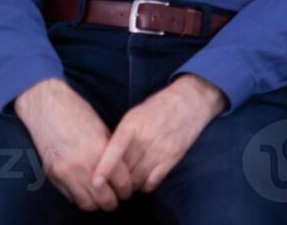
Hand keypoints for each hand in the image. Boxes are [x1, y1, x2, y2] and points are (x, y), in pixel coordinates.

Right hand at [14, 78, 127, 211]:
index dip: (128, 188)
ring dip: (99, 204)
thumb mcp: (101, 130)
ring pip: (88, 203)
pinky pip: (72, 198)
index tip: (129, 190)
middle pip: (105, 198)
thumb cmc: (78, 113)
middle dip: (115, 200)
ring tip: (105, 200)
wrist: (47, 108)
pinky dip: (82, 200)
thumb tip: (121, 170)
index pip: (121, 181)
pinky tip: (88, 194)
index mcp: (99, 151)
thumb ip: (110, 152)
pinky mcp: (54, 177)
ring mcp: (66, 174)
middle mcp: (82, 166)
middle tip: (119, 197)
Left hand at [92, 74, 225, 193]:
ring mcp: (161, 149)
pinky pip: (154, 180)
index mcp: (132, 125)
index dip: (104, 168)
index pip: (114, 150)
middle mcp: (145, 139)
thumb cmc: (158, 107)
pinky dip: (145, 186)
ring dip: (129, 186)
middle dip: (114, 181)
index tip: (95, 182)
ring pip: (137, 179)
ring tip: (125, 186)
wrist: (191, 100)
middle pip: (124, 169)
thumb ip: (120, 135)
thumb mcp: (135, 114)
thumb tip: (104, 157)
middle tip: (109, 186)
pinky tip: (143, 183)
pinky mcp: (173, 157)